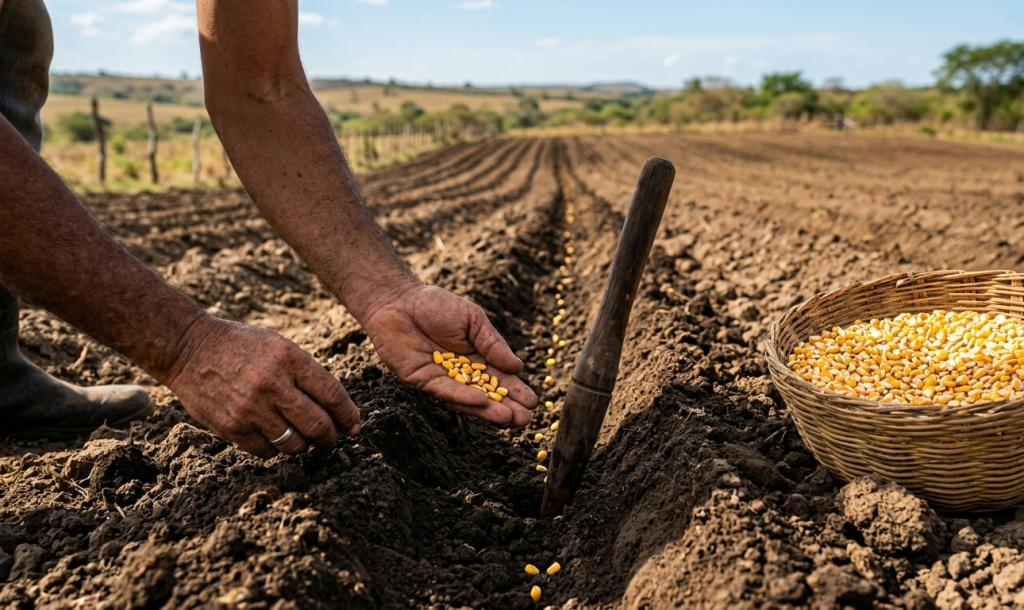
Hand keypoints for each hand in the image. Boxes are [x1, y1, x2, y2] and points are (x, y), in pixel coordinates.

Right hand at [163, 316, 359, 457]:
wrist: (189, 348)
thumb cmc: (242, 347)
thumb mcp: (280, 346)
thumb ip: (306, 374)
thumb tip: (335, 410)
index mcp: (289, 359)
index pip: (331, 394)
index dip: (348, 415)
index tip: (354, 426)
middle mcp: (272, 384)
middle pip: (317, 425)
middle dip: (330, 438)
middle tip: (331, 440)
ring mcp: (250, 408)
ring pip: (294, 445)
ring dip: (303, 447)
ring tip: (302, 440)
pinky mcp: (231, 426)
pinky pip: (266, 452)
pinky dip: (275, 450)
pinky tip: (274, 439)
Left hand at [361, 284, 537, 425]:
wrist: (399, 300)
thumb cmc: (437, 305)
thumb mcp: (473, 319)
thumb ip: (492, 343)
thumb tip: (517, 366)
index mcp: (477, 357)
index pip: (499, 378)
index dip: (516, 391)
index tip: (533, 403)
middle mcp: (461, 373)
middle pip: (487, 394)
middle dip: (506, 407)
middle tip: (524, 421)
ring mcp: (442, 379)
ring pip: (467, 399)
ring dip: (488, 410)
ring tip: (508, 419)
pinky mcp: (422, 381)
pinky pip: (445, 391)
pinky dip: (463, 397)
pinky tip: (481, 401)